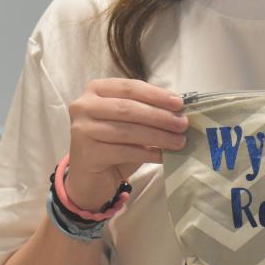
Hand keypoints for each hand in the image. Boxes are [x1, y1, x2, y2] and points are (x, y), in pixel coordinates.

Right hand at [65, 78, 185, 209]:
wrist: (91, 177)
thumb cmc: (113, 143)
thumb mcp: (130, 121)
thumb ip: (146, 110)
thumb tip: (179, 109)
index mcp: (96, 90)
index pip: (129, 87)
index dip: (156, 95)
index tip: (179, 103)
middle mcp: (84, 106)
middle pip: (128, 108)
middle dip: (159, 116)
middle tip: (183, 124)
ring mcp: (82, 129)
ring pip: (128, 130)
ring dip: (158, 136)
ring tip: (179, 141)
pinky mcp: (87, 153)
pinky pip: (124, 151)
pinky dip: (148, 153)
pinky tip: (163, 156)